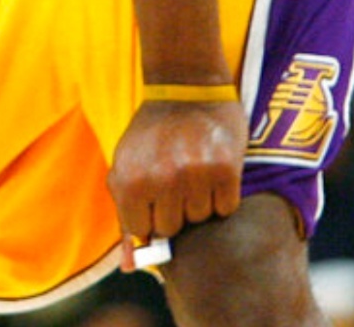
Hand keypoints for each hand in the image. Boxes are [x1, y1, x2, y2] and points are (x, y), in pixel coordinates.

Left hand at [106, 99, 246, 267]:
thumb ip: (126, 216)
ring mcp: (194, 176)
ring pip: (202, 218)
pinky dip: (222, 194)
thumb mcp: (126, 167)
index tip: (153, 195)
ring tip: (192, 170)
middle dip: (174, 209)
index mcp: (129, 181)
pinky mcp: (225, 170)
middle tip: (174, 179)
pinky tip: (212, 168)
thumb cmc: (151, 134)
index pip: (143, 231)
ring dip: (199, 200)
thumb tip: (131, 266)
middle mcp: (160, 181)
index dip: (150, 216)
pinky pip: (227, 206)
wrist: (186, 88)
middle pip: (174, 228)